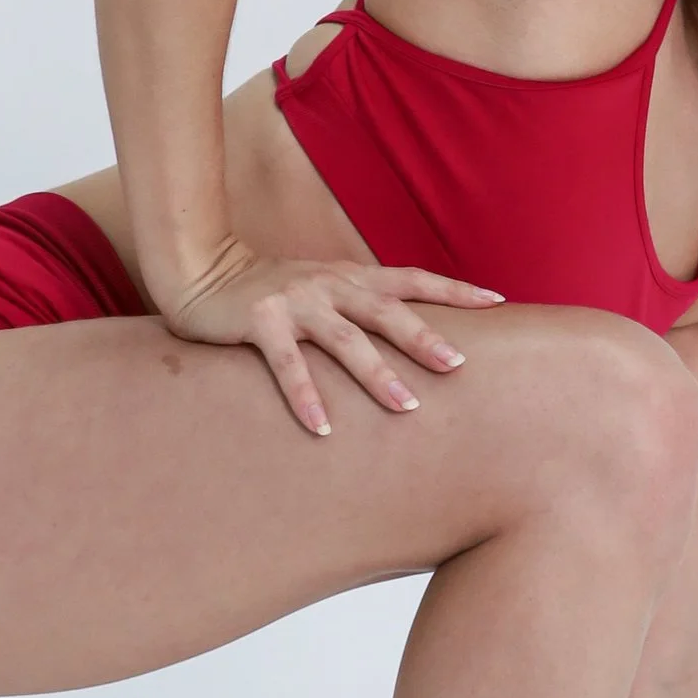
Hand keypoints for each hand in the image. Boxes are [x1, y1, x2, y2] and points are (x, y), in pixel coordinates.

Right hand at [161, 239, 502, 434]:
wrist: (200, 269)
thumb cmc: (268, 289)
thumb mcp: (320, 288)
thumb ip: (356, 304)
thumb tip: (404, 335)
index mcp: (349, 276)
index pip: (412, 279)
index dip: (453, 289)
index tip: (496, 301)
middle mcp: (329, 284)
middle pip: (387, 311)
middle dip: (424, 338)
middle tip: (459, 367)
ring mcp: (296, 301)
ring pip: (346, 340)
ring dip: (377, 374)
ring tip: (406, 406)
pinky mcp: (260, 320)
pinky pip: (287, 364)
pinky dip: (305, 396)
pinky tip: (322, 428)